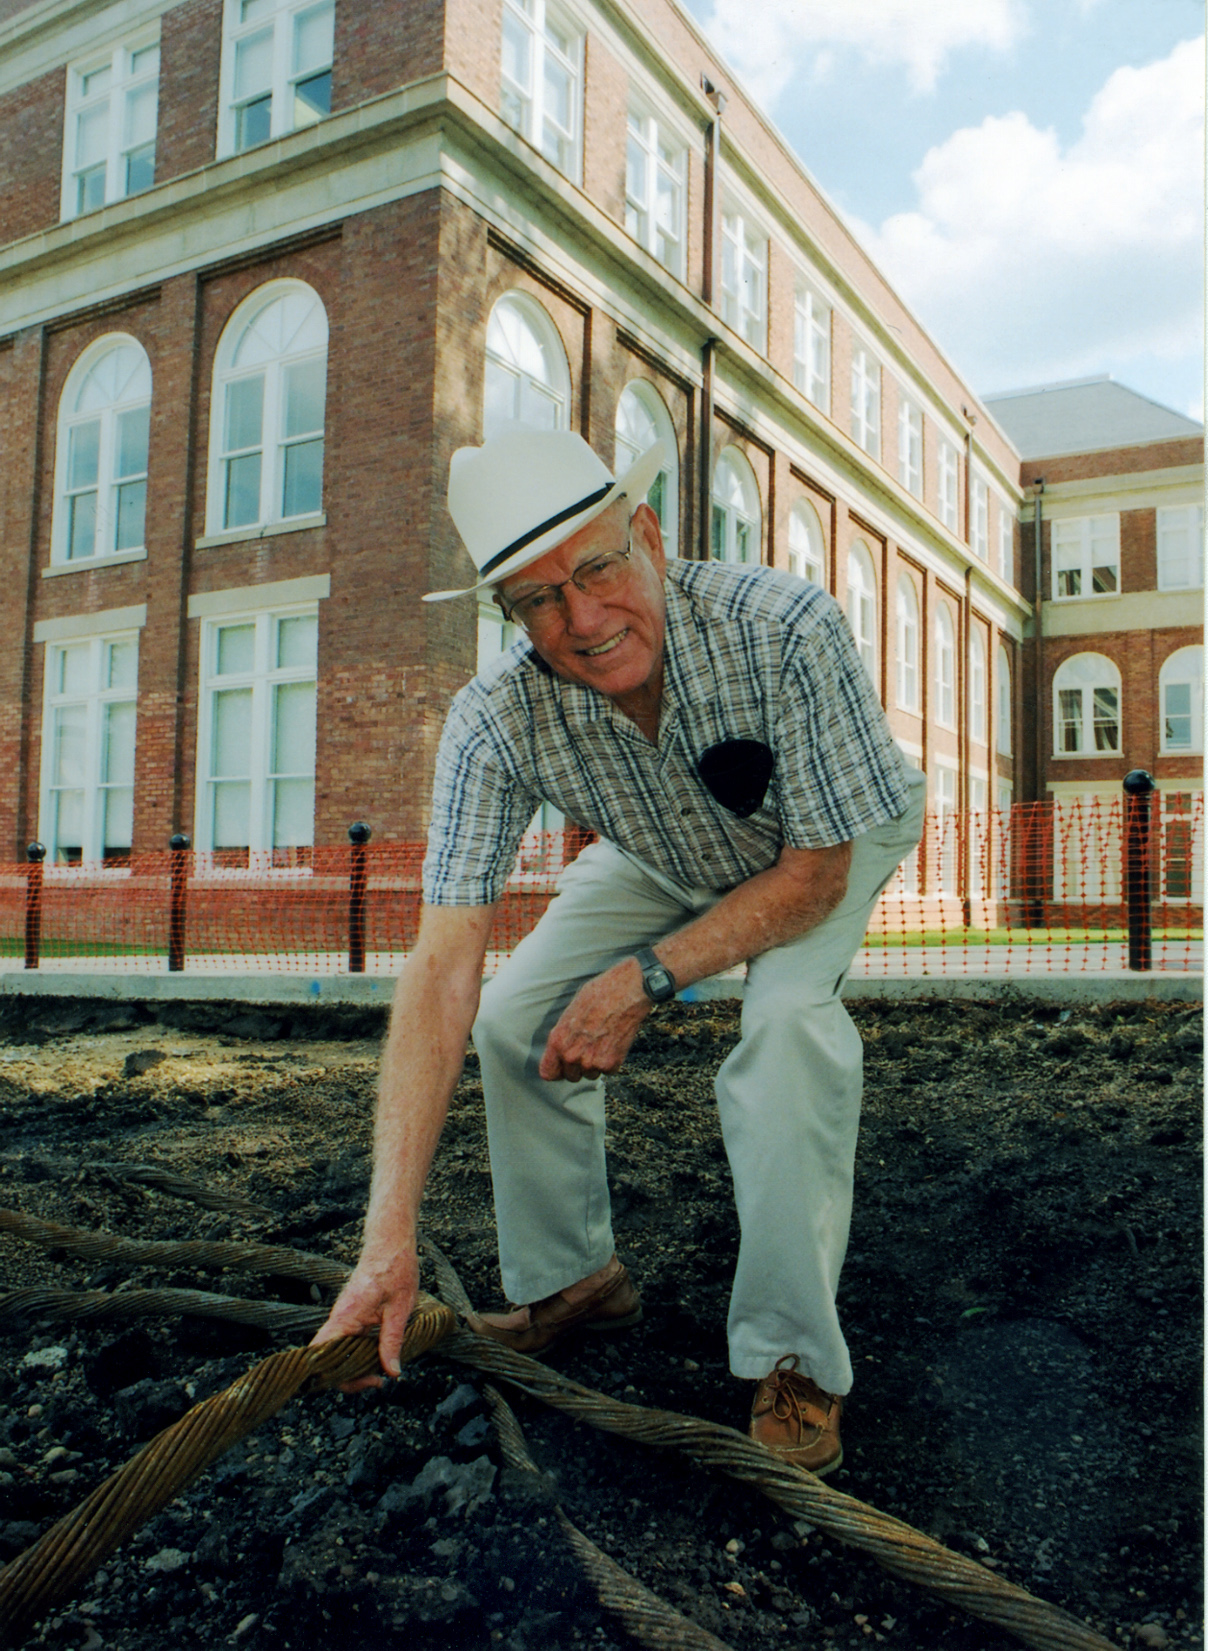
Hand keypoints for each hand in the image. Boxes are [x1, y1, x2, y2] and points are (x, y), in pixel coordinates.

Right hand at [310, 1241, 418, 1388]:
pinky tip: (376, 1355)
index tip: (368, 1381)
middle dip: (351, 1377)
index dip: (336, 1376)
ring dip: (355, 1366)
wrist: (390, 1241)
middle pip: (329, 1360)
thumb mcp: (401, 1308)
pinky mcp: (349, 1314)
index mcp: (346, 1315)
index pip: (321, 1354)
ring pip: (338, 1352)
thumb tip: (392, 1372)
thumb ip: (392, 1341)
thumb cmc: (396, 1268)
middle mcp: (338, 1317)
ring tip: (380, 1371)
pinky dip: (358, 1353)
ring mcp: (342, 1316)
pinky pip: (346, 1340)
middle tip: (379, 1380)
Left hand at [539, 959, 650, 1081]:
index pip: (548, 1073)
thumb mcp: (570, 1013)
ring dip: (595, 1064)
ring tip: (602, 1041)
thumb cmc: (598, 996)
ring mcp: (591, 1062)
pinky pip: (607, 1072)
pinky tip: (613, 1042)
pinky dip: (611, 1061)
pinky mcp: (611, 1064)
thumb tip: (560, 1051)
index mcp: (557, 1042)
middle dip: (578, 1066)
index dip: (556, 1069)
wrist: (626, 992)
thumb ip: (563, 1036)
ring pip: (590, 1075)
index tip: (562, 1066)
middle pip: (571, 1076)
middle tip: (588, 1046)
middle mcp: (571, 1056)